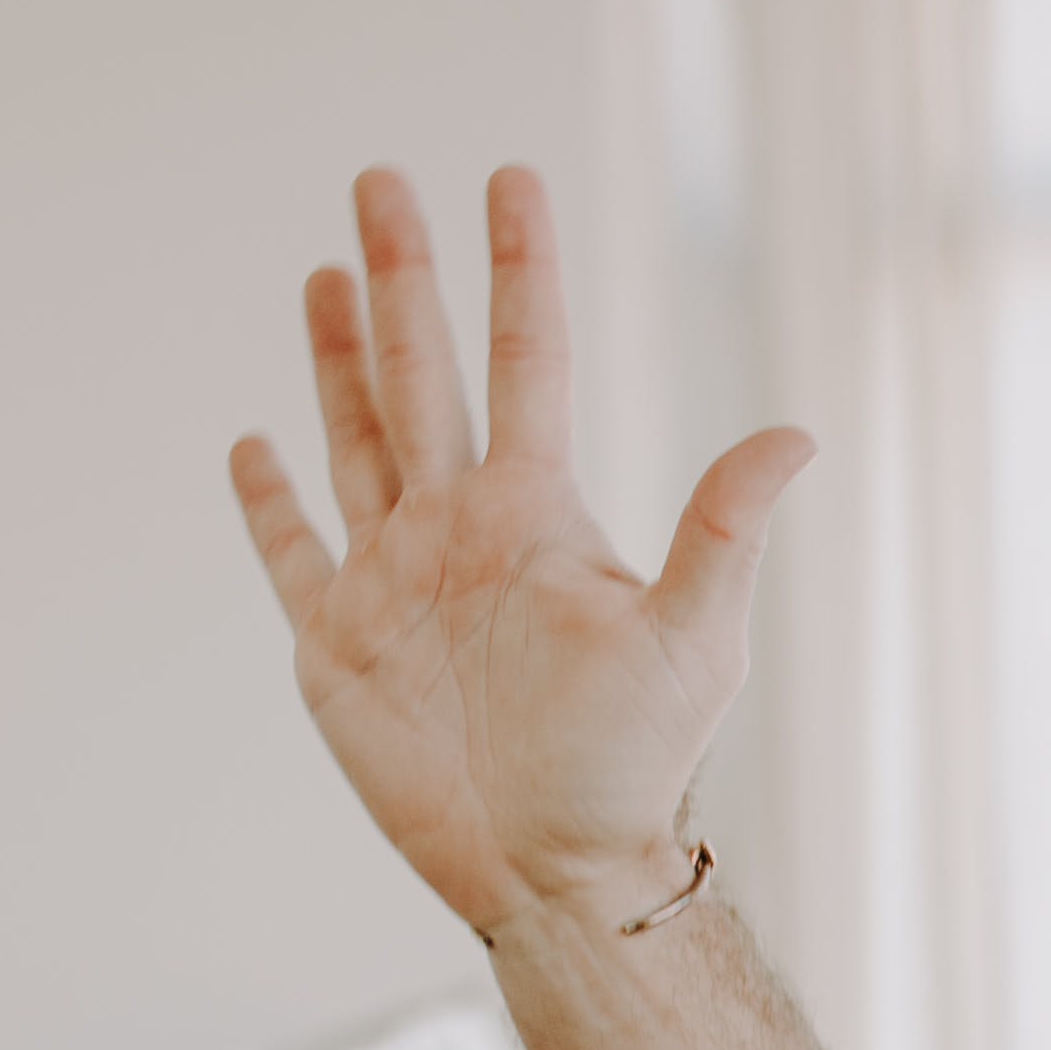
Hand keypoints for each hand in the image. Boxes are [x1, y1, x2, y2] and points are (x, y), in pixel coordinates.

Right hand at [225, 165, 809, 941]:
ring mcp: (395, 581)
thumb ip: (725, 529)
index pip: (525, 362)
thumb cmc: (637, 766)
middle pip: (420, 373)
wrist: (560, 871)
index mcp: (535, 514)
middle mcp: (460, 529)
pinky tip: (253, 447)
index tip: (510, 178)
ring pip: (357, 438)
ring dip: (338, 355)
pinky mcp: (338, 645)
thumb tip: (797, 435)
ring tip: (325, 271)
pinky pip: (292, 556)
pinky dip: (268, 504)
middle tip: (380, 180)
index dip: (517, 271)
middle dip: (402, 276)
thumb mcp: (693, 640)